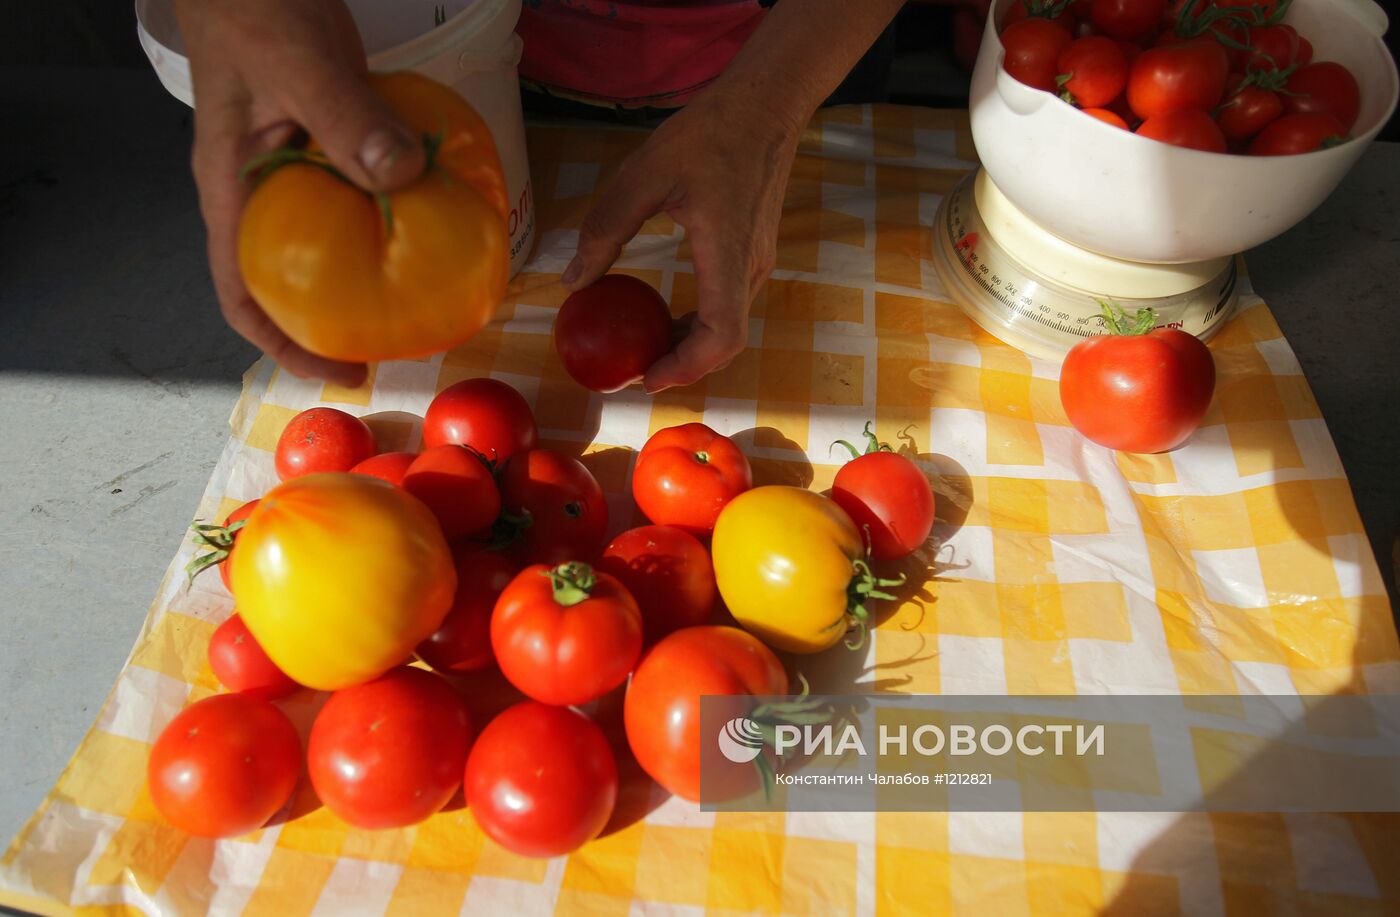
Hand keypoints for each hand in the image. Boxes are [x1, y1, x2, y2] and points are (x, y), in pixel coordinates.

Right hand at [175, 0, 425, 385]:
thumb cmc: (254, 8)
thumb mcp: (300, 64)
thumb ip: (347, 120)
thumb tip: (403, 180)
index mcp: (231, 190)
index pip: (241, 294)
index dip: (285, 345)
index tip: (339, 373)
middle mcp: (258, 190)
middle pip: (286, 281)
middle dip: (332, 323)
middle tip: (395, 346)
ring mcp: (291, 166)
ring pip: (324, 238)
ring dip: (365, 270)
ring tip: (420, 295)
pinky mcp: (323, 140)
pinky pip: (354, 190)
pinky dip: (387, 210)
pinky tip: (430, 212)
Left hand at [561, 93, 800, 392]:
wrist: (765, 107)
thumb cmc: (708, 133)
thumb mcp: (643, 175)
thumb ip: (606, 228)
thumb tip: (572, 281)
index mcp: (728, 253)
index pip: (722, 335)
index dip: (686, 367)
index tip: (647, 377)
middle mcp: (750, 267)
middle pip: (724, 342)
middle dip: (680, 365)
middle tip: (634, 370)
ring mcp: (757, 262)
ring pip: (728, 327)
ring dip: (689, 346)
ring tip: (645, 348)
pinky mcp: (754, 253)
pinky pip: (729, 305)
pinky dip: (699, 323)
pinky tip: (667, 315)